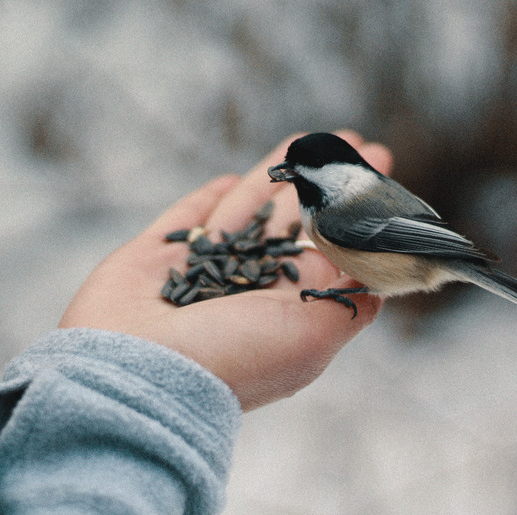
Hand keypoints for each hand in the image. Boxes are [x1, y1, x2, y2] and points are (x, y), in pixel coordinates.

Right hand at [59, 131, 393, 410]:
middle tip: (352, 144)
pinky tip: (227, 179)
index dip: (353, 212)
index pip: (328, 249)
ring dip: (273, 176)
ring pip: (242, 211)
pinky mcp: (150, 259)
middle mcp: (244, 290)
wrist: (136, 374)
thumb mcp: (310, 338)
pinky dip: (203, 201)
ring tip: (304, 139)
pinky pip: (184, 221)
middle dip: (322, 183)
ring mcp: (196, 273)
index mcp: (283, 310)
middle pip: (291, 223)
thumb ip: (346, 306)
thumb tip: (375, 288)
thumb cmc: (230, 356)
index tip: (379, 175)